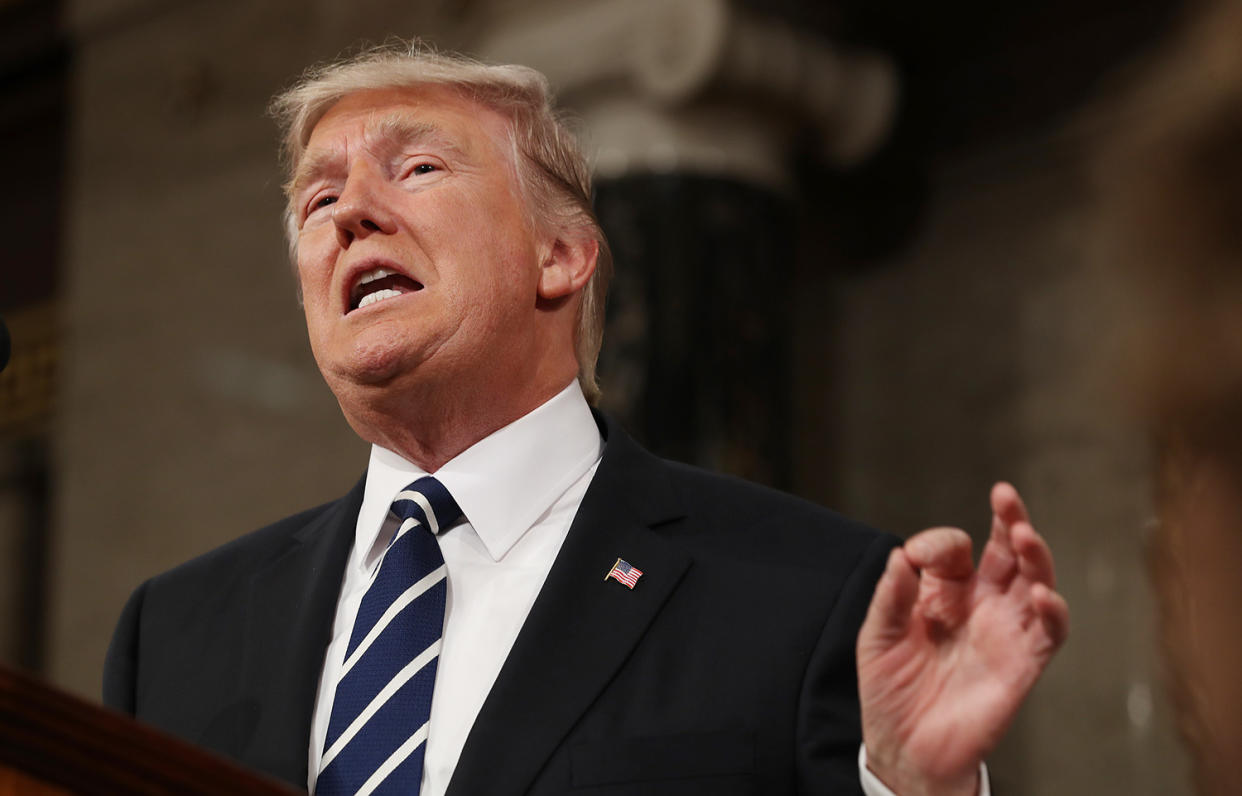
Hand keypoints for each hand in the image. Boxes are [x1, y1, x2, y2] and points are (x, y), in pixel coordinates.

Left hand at [856, 483, 1068, 795]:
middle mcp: (980, 606)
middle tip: (1005, 496)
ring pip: (1034, 583)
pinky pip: (1048, 633)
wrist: (904, 747)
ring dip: (1035, 557)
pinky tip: (1043, 593)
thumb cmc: (891, 691)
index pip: (953, 550)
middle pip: (1006, 553)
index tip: (916, 557)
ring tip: (1024, 534)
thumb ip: (890, 596)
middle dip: (1009, 521)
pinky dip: (1053, 611)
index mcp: (943, 593)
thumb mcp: (876, 637)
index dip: (938, 543)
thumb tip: (901, 555)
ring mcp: (1004, 632)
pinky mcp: (1022, 664)